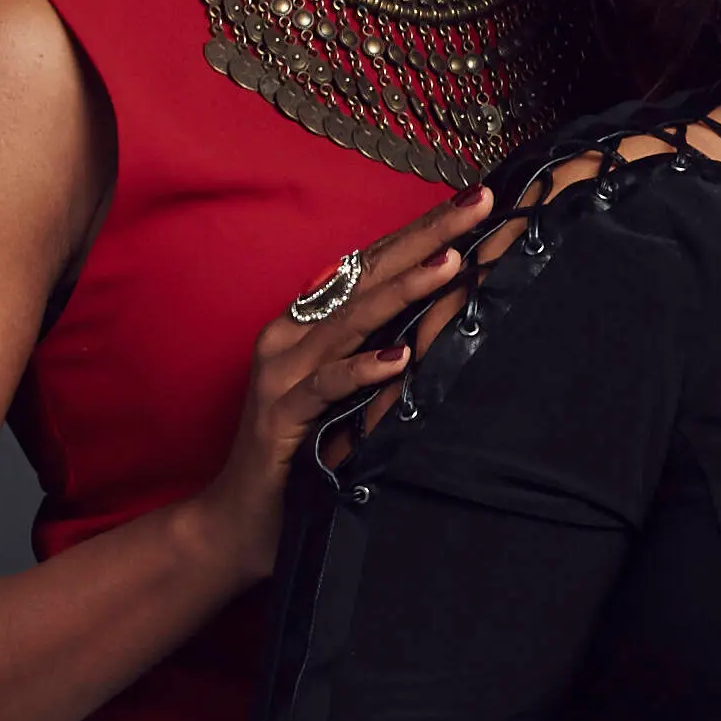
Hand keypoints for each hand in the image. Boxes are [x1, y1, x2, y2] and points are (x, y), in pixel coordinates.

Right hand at [167, 185, 493, 575]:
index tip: (477, 200)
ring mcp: (283, 374)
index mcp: (310, 323)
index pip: (372, 263)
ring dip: (402, 291)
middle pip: (367, 275)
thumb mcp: (348, 391)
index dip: (421, 230)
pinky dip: (362, 370)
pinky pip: (326, 387)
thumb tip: (442, 315)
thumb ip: (377, 348)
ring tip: (450, 264)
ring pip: (350, 321)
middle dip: (426, 237)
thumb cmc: (302, 451)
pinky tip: (400, 358)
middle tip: (479, 204)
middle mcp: (292, 336)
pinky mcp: (280, 417)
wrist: (241, 520)